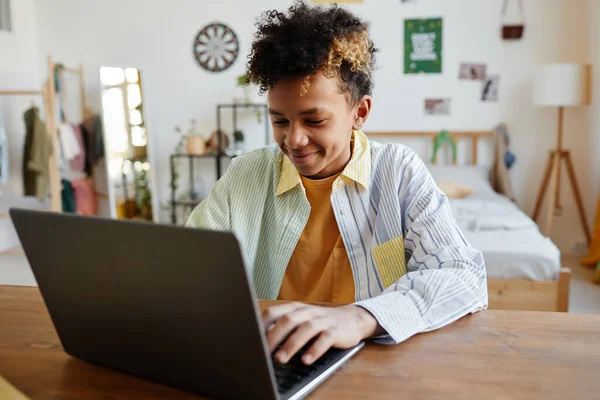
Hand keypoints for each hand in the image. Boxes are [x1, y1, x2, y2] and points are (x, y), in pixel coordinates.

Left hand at [261, 302, 380, 364]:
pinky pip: (325, 339)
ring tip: (281, 359)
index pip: (273, 312)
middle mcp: (308, 312)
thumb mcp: (300, 321)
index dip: (261, 325)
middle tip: (263, 352)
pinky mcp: (336, 331)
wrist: (352, 319)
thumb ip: (281, 327)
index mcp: (295, 308)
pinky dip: (315, 350)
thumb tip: (258, 340)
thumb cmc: (319, 322)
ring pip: (306, 329)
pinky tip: (306, 360)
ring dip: (292, 344)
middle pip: (288, 320)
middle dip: (274, 336)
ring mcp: (323, 321)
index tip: (251, 339)